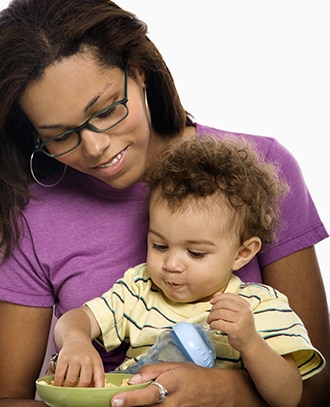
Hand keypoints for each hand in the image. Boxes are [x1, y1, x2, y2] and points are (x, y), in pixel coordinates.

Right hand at [52, 342, 104, 387]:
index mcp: (96, 362)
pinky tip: (60, 383)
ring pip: (71, 380)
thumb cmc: (86, 354)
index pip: (100, 377)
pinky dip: (58, 383)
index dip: (98, 388)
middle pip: (84, 381)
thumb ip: (95, 375)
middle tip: (76, 392)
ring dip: (68, 387)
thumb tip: (94, 391)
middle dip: (80, 390)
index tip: (95, 395)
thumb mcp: (94, 361)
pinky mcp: (63, 358)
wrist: (76, 338)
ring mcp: (74, 358)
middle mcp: (86, 359)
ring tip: (68, 387)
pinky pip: (59, 376)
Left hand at [110, 362, 266, 406]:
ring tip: (132, 401)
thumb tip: (133, 379)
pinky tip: (149, 403)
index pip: (147, 395)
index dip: (130, 399)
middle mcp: (172, 404)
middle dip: (130, 404)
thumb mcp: (173, 366)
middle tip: (119, 400)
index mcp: (171, 385)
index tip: (115, 401)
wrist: (215, 392)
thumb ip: (152, 371)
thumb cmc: (194, 376)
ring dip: (140, 406)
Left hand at [208, 292, 257, 351]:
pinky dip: (213, 324)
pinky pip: (219, 323)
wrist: (250, 342)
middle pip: (223, 304)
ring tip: (210, 321)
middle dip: (213, 308)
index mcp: (245, 305)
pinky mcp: (236, 330)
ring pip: (220, 313)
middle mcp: (245, 311)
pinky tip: (213, 326)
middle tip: (210, 314)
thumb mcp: (239, 312)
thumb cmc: (243, 326)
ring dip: (211, 317)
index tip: (212, 301)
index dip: (218, 298)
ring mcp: (241, 320)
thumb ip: (228, 302)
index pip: (229, 296)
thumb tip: (216, 295)